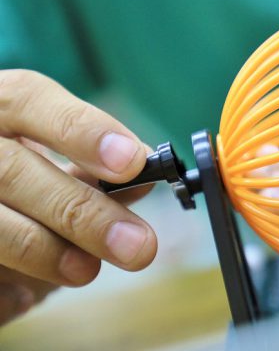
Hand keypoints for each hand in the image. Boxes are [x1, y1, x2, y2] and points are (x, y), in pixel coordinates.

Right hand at [0, 70, 155, 323]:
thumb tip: (145, 179)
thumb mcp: (48, 162)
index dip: (83, 130)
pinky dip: (4, 291)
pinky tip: (23, 298)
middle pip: (12, 170)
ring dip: (45, 250)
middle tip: (139, 245)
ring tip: (88, 270)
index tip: (134, 163)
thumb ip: (93, 168)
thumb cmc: (18, 179)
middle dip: (82, 212)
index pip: (28, 99)